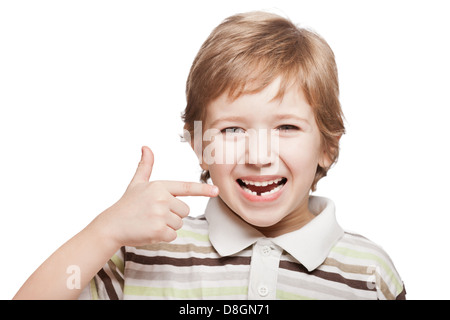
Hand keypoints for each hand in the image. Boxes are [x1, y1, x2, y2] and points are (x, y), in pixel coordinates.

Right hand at [95, 146, 218, 247]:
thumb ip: (145, 166)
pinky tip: (150, 231)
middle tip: (154, 214)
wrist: (111, 225)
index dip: (203, 189)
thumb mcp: (137, 183)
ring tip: (150, 222)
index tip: (216, 190)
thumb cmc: (127, 204)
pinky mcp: (159, 230)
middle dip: (173, 214)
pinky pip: (173, 235)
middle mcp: (162, 199)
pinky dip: (163, 237)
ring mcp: (161, 215)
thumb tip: (146, 147)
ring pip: (179, 223)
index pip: (186, 187)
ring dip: (168, 226)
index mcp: (160, 186)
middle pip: (185, 210)